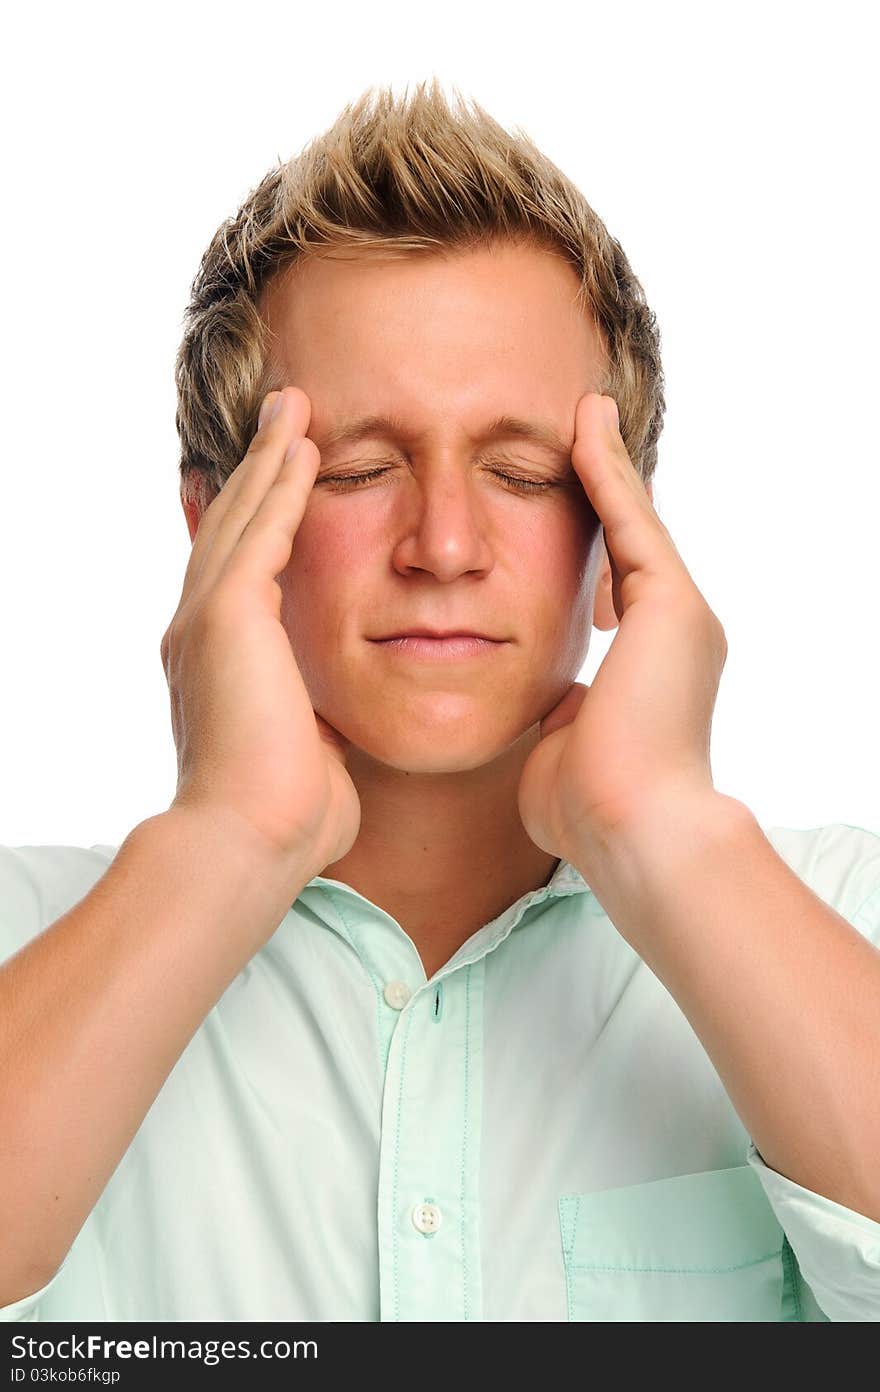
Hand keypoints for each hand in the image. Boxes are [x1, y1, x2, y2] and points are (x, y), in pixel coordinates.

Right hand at [160, 386, 360, 882]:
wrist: (249, 843)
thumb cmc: (286, 819)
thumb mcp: (306, 755)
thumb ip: (315, 728)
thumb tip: (336, 733)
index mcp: (219, 663)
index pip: (240, 572)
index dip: (260, 522)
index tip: (279, 484)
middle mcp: (201, 632)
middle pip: (235, 529)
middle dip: (261, 471)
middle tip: (283, 418)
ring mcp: (208, 620)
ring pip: (245, 517)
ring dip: (272, 460)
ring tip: (294, 409)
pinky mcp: (229, 617)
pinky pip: (263, 532)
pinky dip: (284, 484)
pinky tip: (305, 446)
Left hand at [517, 392, 727, 871]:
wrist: (630, 830)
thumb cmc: (588, 806)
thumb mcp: (564, 744)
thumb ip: (559, 716)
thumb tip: (546, 715)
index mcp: (653, 665)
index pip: (618, 584)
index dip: (596, 537)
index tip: (567, 500)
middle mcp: (677, 632)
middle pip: (633, 543)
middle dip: (606, 488)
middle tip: (583, 431)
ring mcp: (681, 616)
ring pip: (636, 522)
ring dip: (606, 465)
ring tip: (583, 414)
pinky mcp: (673, 604)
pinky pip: (631, 522)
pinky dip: (605, 473)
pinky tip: (582, 429)